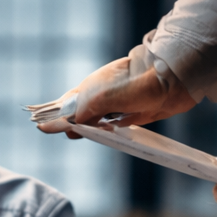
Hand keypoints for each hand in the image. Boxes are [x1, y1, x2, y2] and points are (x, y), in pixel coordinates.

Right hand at [36, 55, 195, 136]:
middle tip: (64, 132)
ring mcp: (117, 105)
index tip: (40, 125)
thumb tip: (67, 128)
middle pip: (78, 115)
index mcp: (90, 88)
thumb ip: (82, 114)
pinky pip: (113, 127)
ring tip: (82, 136)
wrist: (176, 79)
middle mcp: (101, 96)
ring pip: (95, 122)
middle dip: (70, 125)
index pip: (64, 105)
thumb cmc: (139, 84)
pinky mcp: (133, 114)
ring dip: (89, 130)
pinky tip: (104, 137)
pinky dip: (106, 133)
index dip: (53, 116)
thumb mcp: (102, 99)